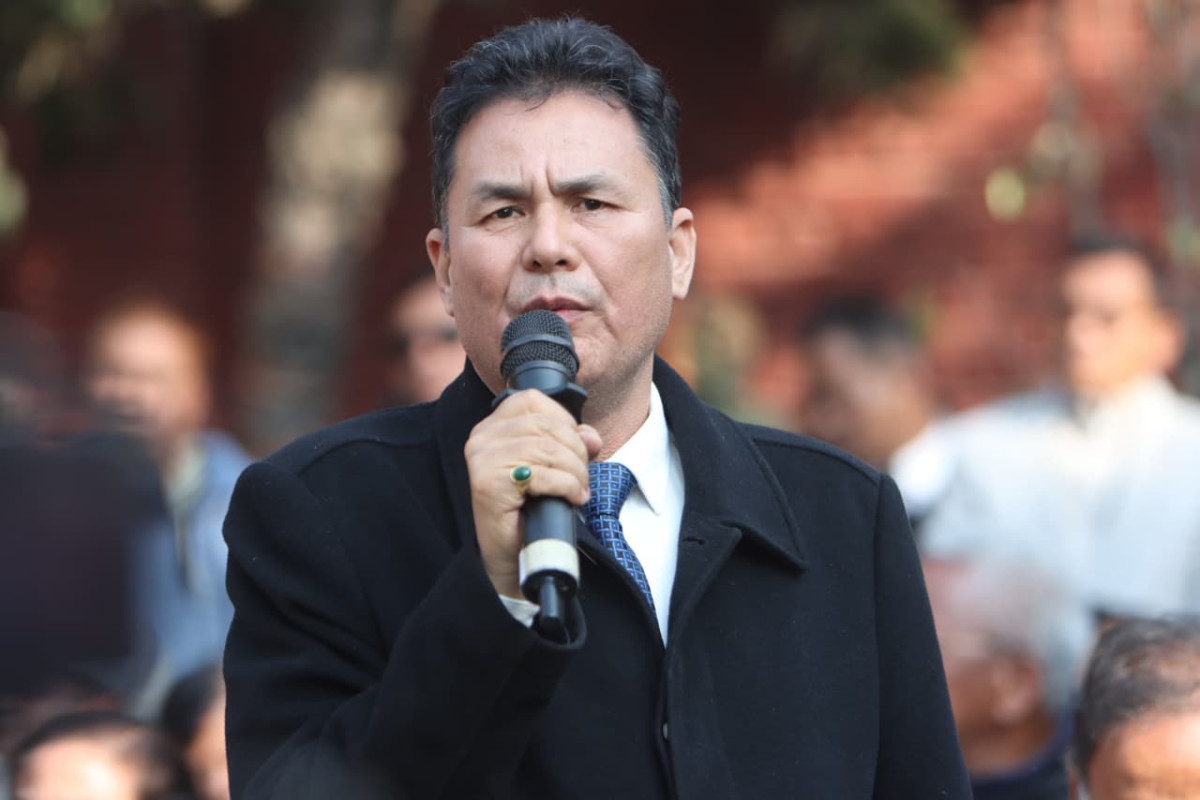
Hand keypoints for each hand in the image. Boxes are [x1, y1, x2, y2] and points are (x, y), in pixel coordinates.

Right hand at [464, 389, 601, 598]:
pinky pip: (542, 474)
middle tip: (581, 476)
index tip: (574, 448)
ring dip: (575, 472)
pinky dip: (567, 486)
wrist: (510, 554)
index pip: (533, 400)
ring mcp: (482, 459)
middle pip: (546, 426)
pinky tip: (572, 498)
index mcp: (492, 426)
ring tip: (578, 489)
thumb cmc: (529, 508)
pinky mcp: (489, 483)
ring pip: (547, 449)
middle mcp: (481, 438)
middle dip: (576, 451)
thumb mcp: (552, 466)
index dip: (564, 420)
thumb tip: (592, 437)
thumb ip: (571, 443)